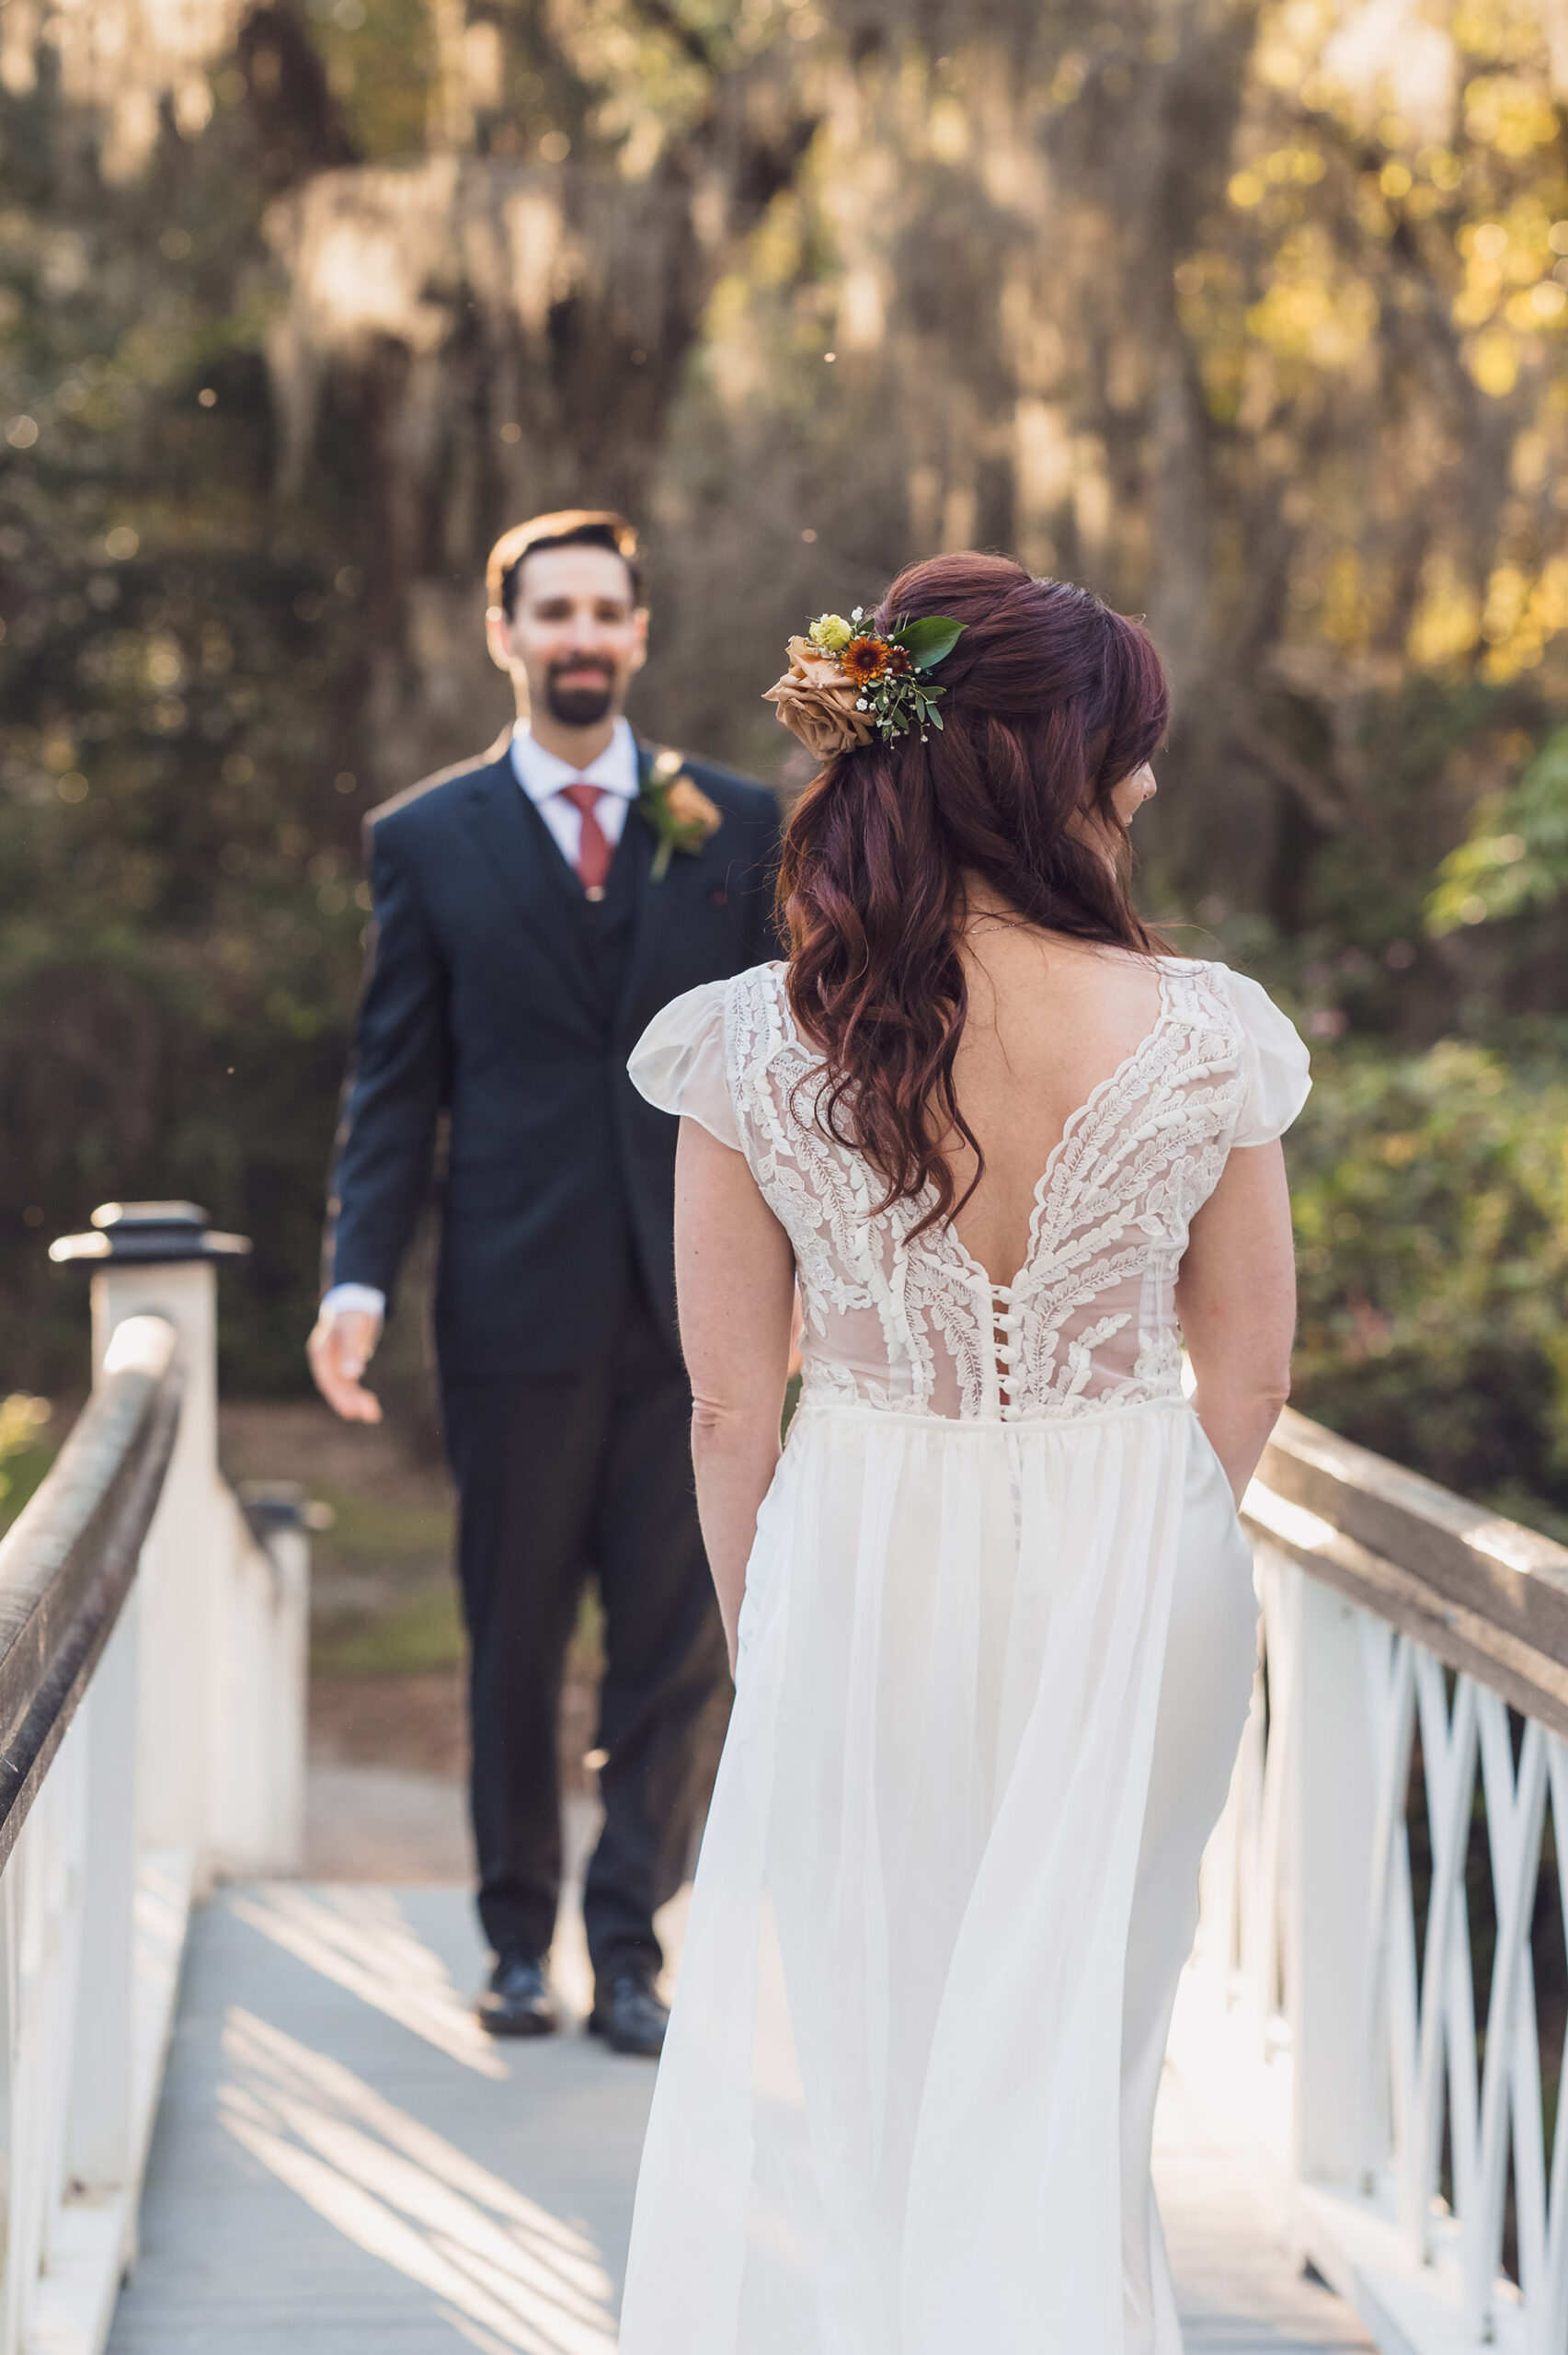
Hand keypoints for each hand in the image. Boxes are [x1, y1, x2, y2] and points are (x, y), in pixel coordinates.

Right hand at [307, 1307, 383, 1423]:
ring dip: (356, 1401)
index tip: (352, 1411)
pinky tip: (370, 1407)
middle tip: (371, 1415)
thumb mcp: (354, 1329)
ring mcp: (333, 1363)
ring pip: (342, 1387)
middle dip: (350, 1401)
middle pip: (335, 1386)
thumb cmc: (355, 1314)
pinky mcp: (344, 1365)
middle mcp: (324, 1360)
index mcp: (321, 1351)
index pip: (328, 1379)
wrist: (356, 1302)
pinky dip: (358, 1395)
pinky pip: (349, 1385)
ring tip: (373, 1415)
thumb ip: (351, 1350)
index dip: (339, 1396)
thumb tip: (352, 1375)